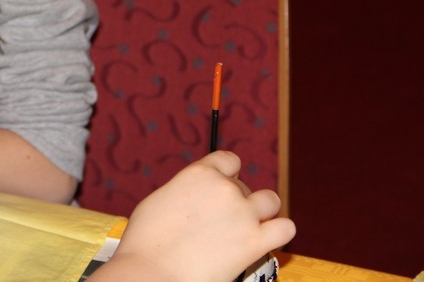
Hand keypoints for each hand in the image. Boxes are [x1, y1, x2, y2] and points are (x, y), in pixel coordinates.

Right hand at [92, 151, 295, 281]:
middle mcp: (225, 188)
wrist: (152, 272)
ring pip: (271, 200)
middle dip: (237, 200)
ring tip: (249, 226)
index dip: (227, 174)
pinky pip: (286, 229)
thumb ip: (183, 191)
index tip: (221, 188)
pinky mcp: (255, 242)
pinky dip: (279, 232)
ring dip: (262, 211)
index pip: (228, 160)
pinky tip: (266, 240)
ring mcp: (243, 214)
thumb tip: (192, 198)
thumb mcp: (158, 200)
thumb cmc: (145, 241)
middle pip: (245, 185)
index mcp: (199, 174)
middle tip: (223, 221)